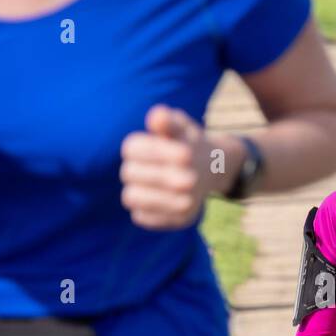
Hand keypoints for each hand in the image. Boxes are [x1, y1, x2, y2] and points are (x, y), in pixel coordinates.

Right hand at [120, 106, 230, 229]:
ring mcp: (136, 193)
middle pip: (130, 173)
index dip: (158, 151)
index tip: (187, 154)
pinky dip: (164, 214)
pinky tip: (186, 207)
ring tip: (188, 196)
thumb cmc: (189, 144)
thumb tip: (158, 116)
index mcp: (134, 147)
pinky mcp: (146, 215)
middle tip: (191, 179)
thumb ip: (171, 123)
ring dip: (160, 198)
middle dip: (161, 177)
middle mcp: (130, 171)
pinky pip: (146, 219)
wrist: (205, 167)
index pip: (132, 148)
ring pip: (132, 198)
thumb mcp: (185, 130)